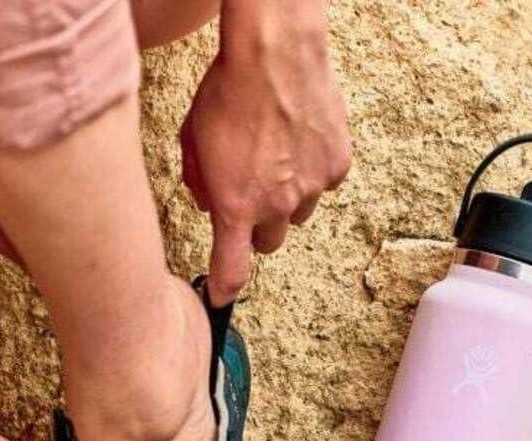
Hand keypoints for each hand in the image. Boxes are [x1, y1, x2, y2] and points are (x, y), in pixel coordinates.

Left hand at [180, 0, 351, 304]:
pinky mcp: (335, 167)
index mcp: (236, 205)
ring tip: (275, 155)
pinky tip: (299, 139)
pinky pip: (323, 183)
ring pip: (298, 212)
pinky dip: (312, 169)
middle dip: (258, 226)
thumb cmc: (229, 88)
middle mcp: (276, 206)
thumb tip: (212, 203)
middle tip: (251, 194)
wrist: (276, 51)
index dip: (225, 288)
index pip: (231, 267)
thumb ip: (202, 182)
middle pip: (269, 242)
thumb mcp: (195, 139)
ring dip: (285, 196)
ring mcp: (311, 189)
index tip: (220, 298)